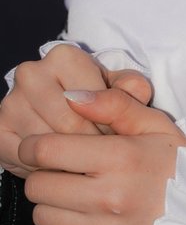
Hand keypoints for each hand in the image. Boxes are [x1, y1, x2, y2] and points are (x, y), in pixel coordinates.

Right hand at [0, 46, 152, 177]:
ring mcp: (11, 101)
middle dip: (89, 145)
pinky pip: (24, 158)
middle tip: (101, 155)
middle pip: (67, 123)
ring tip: (84, 161)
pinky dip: (46, 167)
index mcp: (63, 56)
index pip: (89, 100)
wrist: (62, 117)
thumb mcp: (121, 90)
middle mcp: (31, 73)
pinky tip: (61, 166)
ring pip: (46, 143)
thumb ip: (132, 88)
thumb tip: (135, 91)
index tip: (114, 136)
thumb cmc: (98, 101)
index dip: (106, 125)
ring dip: (69, 160)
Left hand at [20, 88, 185, 224]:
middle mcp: (109, 197)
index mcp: (120, 157)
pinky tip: (84, 221)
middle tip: (64, 171)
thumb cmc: (180, 165)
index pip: (48, 151)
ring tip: (76, 195)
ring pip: (44, 217)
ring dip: (53, 204)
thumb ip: (114, 105)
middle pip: (39, 186)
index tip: (40, 146)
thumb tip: (72, 96)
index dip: (35, 146)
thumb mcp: (157, 125)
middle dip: (45, 174)